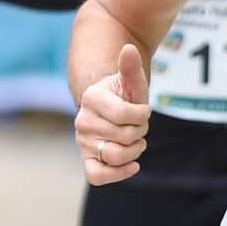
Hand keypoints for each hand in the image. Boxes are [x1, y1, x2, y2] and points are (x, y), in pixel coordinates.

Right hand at [77, 43, 150, 183]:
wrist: (113, 110)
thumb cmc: (125, 95)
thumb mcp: (132, 81)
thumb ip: (131, 67)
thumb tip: (129, 49)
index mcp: (92, 98)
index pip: (125, 115)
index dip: (142, 115)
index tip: (143, 110)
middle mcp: (82, 120)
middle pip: (124, 136)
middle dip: (140, 132)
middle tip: (138, 126)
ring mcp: (83, 142)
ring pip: (115, 156)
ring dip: (135, 151)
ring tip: (136, 142)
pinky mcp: (87, 160)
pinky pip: (97, 176)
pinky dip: (118, 173)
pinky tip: (134, 165)